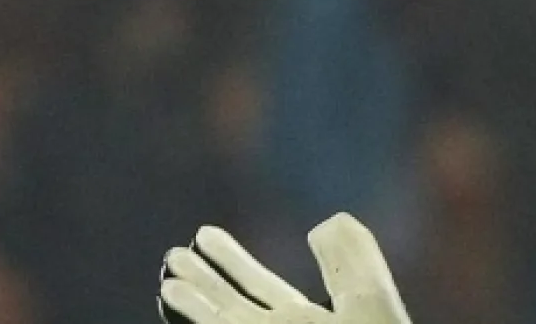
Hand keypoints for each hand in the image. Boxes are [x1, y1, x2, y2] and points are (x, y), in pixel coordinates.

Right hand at [158, 213, 412, 323]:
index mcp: (302, 321)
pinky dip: (196, 311)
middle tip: (172, 252)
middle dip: (203, 277)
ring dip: (193, 296)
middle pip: (230, 303)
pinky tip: (171, 295)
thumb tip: (328, 222)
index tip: (205, 234)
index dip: (232, 263)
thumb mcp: (368, 297)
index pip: (260, 287)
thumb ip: (349, 260)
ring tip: (166, 270)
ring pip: (220, 317)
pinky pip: (220, 323)